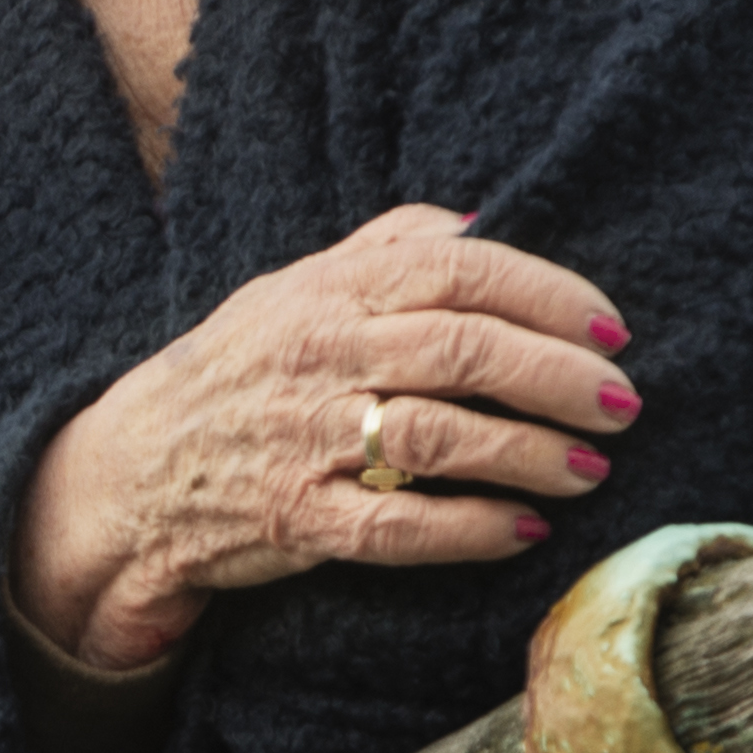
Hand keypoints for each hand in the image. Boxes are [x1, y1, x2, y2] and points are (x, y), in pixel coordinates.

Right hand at [12, 207, 634, 672]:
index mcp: (330, 290)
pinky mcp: (295, 518)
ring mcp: (303, 440)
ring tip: (590, 469)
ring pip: (438, 437)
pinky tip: (523, 529)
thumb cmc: (236, 374)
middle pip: (462, 349)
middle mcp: (319, 356)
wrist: (129, 475)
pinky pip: (396, 528)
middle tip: (623, 405)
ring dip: (528, 453)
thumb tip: (482, 222)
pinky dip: (470, 530)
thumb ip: (383, 248)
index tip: (612, 328)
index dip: (548, 296)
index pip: (459, 271)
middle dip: (559, 377)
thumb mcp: (292, 289)